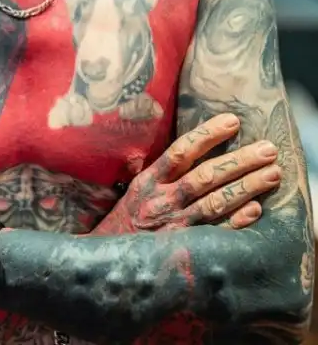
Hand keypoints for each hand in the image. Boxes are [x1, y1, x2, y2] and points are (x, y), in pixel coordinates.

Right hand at [92, 113, 280, 234]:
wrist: (110, 261)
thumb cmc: (128, 220)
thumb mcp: (137, 189)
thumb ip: (162, 171)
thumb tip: (196, 145)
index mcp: (148, 181)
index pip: (181, 151)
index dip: (208, 135)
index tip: (233, 121)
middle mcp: (162, 201)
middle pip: (205, 176)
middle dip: (240, 161)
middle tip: (268, 149)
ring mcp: (174, 226)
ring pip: (216, 202)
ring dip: (247, 187)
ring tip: (272, 174)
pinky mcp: (184, 248)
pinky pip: (216, 233)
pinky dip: (236, 221)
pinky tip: (256, 209)